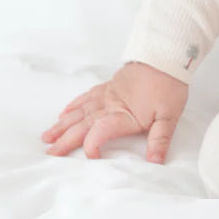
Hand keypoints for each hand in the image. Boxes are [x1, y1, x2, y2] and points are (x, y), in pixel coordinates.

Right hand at [40, 61, 188, 162]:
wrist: (166, 57)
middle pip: (83, 124)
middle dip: (65, 140)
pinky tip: (64, 113)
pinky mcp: (109, 86)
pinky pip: (86, 96)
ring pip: (80, 111)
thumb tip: (155, 162)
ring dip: (63, 125)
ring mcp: (107, 95)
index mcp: (124, 115)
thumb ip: (160, 140)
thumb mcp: (170, 116)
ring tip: (47, 137)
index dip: (93, 146)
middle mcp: (110, 105)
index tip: (90, 158)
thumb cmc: (169, 86)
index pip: (101, 132)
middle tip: (49, 153)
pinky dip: (73, 105)